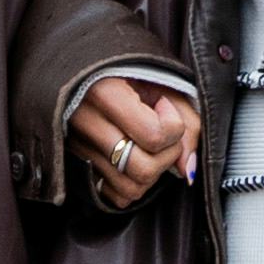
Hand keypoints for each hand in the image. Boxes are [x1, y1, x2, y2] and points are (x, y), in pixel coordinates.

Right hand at [72, 76, 201, 213]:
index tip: (163, 105)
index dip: (173, 125)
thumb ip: (187, 121)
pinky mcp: (75, 165)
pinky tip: (135, 160)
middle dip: (166, 156)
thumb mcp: (162, 82)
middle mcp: (84, 124)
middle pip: (142, 169)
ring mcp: (77, 148)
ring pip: (130, 188)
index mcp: (103, 92)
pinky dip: (133, 185)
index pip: (154, 135)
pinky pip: (114, 196)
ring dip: (152, 173)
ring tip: (149, 147)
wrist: (86, 67)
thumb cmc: (128, 69)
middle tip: (163, 134)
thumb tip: (188, 169)